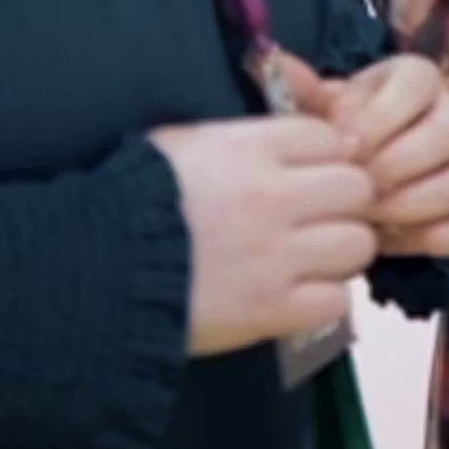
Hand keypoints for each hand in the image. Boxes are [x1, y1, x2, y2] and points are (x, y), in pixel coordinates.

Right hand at [147, 115, 378, 358]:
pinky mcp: (272, 311)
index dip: (328, 155)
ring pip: (357, 244)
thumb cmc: (127, 203)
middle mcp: (273, 197)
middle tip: (321, 217)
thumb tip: (290, 141)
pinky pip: (337, 299)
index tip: (315, 172)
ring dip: (341, 250)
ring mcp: (277, 256)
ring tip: (314, 257)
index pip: (329, 138)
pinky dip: (324, 297)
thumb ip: (240, 139)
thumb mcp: (179, 145)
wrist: (91, 271)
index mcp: (248, 149)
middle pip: (356, 188)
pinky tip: (298, 293)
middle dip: (344, 201)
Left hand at [286, 56, 448, 263]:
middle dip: (396, 164)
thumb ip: (305, 93)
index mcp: (418, 80)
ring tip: (367, 215)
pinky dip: (435, 237)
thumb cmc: (338, 136)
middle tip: (355, 186)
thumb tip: (283, 64)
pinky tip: (393, 237)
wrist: (349, 180)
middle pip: (447, 132)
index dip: (384, 114)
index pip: (420, 81)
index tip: (345, 144)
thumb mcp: (319, 112)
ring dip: (410, 204)